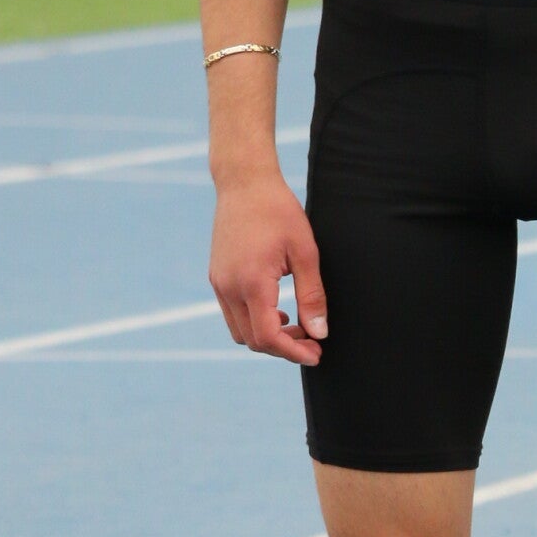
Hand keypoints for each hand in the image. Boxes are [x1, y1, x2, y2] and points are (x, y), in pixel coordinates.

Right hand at [210, 170, 327, 362]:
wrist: (244, 183)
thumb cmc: (279, 211)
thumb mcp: (305, 252)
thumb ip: (312, 295)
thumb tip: (319, 333)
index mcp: (252, 282)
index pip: (268, 337)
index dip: (293, 352)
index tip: (316, 354)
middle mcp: (229, 287)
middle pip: (252, 340)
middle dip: (283, 347)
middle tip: (312, 342)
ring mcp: (219, 283)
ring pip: (240, 331)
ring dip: (267, 336)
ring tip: (295, 325)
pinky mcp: (217, 276)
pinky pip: (232, 313)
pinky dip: (254, 321)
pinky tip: (277, 308)